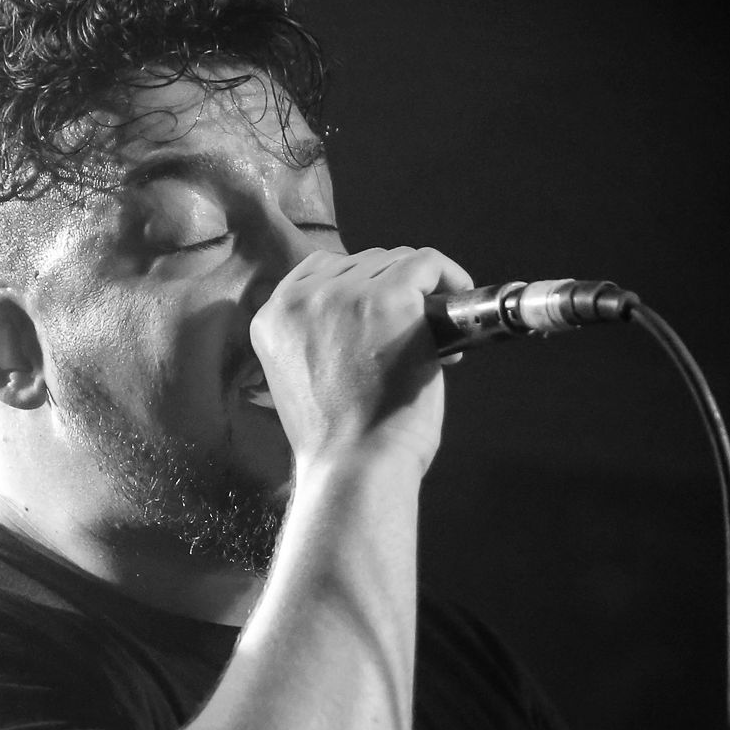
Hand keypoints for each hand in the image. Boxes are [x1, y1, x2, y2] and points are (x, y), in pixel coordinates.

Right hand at [250, 246, 473, 474]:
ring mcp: (346, 295)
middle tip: (411, 336)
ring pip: (396, 261)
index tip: (380, 310)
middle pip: (361, 263)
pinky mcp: (391, 298)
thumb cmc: (338, 443)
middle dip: (392, 292)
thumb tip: (365, 318)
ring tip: (433, 336)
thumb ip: (316, 339)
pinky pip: (428, 263)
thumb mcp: (302, 379)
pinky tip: (458, 298)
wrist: (355, 468)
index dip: (357, 285)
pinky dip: (449, 276)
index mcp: (272, 318)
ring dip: (420, 292)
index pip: (318, 270)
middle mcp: (302, 298)